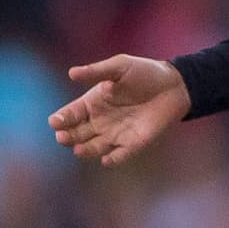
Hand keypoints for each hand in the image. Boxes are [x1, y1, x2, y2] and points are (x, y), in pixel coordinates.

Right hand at [48, 55, 190, 167]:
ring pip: (94, 147)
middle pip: (78, 133)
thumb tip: (71, 73)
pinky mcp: (133, 144)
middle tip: (62, 137)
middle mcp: (100, 121)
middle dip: (68, 136)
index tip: (55, 122)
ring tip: (78, 150)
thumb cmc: (144, 72)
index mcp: (93, 102)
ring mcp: (115, 134)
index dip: (62, 118)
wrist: (173, 85)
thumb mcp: (119, 67)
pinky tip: (106, 160)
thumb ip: (97, 71)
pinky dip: (113, 160)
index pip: (71, 113)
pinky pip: (120, 156)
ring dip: (86, 150)